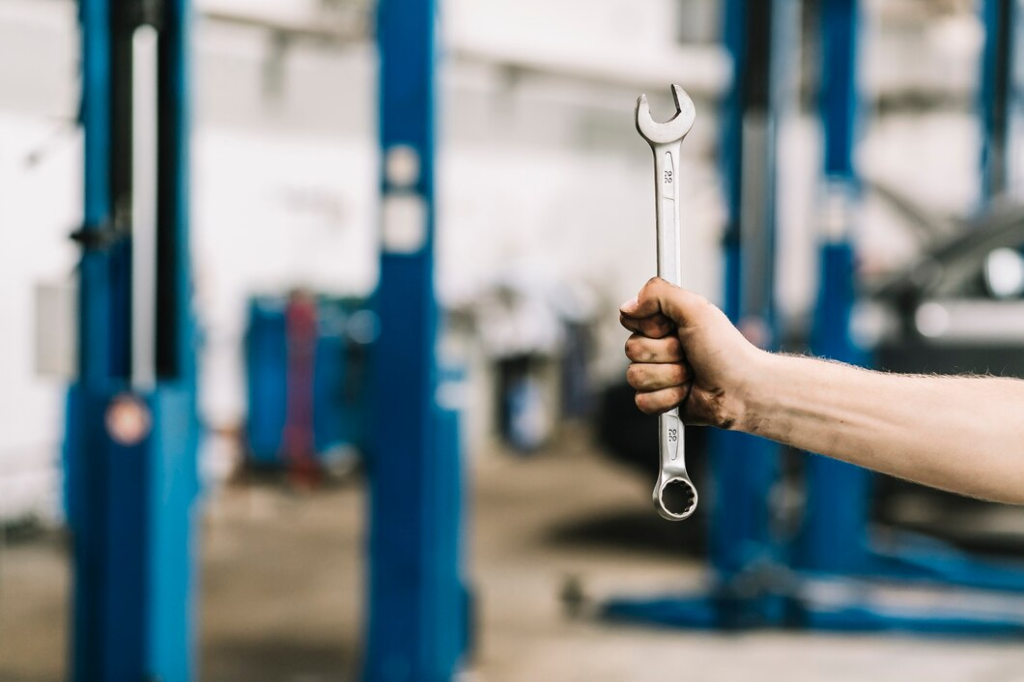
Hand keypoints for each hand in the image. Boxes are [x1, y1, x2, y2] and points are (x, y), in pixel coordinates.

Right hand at [619, 278, 763, 428]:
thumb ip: (659, 293)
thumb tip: (627, 305)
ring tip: (692, 374)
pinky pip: (642, 401)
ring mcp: (656, 375)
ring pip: (635, 377)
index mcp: (663, 323)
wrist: (742, 389)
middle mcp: (657, 347)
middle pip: (631, 349)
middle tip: (690, 354)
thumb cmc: (727, 350)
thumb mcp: (696, 308)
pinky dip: (667, 398)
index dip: (650, 325)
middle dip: (666, 353)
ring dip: (669, 377)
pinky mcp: (658, 400)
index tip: (673, 327)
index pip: (630, 319)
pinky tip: (686, 393)